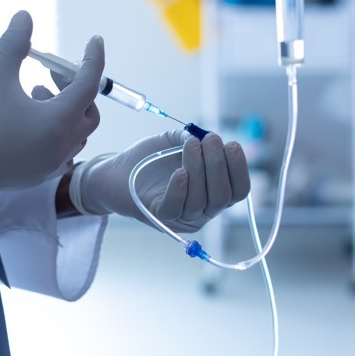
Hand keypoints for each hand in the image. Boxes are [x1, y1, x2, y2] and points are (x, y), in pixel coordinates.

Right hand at [0, 10, 102, 224]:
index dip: (94, 59)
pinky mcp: (35, 176)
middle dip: (77, 87)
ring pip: (75, 134)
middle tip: (52, 72)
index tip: (95, 40)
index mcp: (58, 122)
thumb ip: (15, 44)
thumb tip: (25, 17)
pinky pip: (60, 150)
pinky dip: (54, 130)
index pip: (89, 84)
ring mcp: (49, 166)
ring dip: (65, 109)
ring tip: (35, 91)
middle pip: (88, 112)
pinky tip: (28, 118)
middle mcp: (61, 148)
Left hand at [71, 129, 250, 232]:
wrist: (115, 172)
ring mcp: (181, 217)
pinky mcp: (159, 217)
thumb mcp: (174, 144)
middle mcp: (201, 211)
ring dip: (199, 169)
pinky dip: (180, 189)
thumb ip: (192, 139)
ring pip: (200, 200)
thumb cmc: (149, 159)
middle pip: (222, 197)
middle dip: (219, 165)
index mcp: (212, 194)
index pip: (238, 191)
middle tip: (211, 139)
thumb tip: (205, 138)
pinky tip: (179, 171)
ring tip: (192, 145)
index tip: (232, 145)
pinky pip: (175, 208)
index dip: (239, 169)